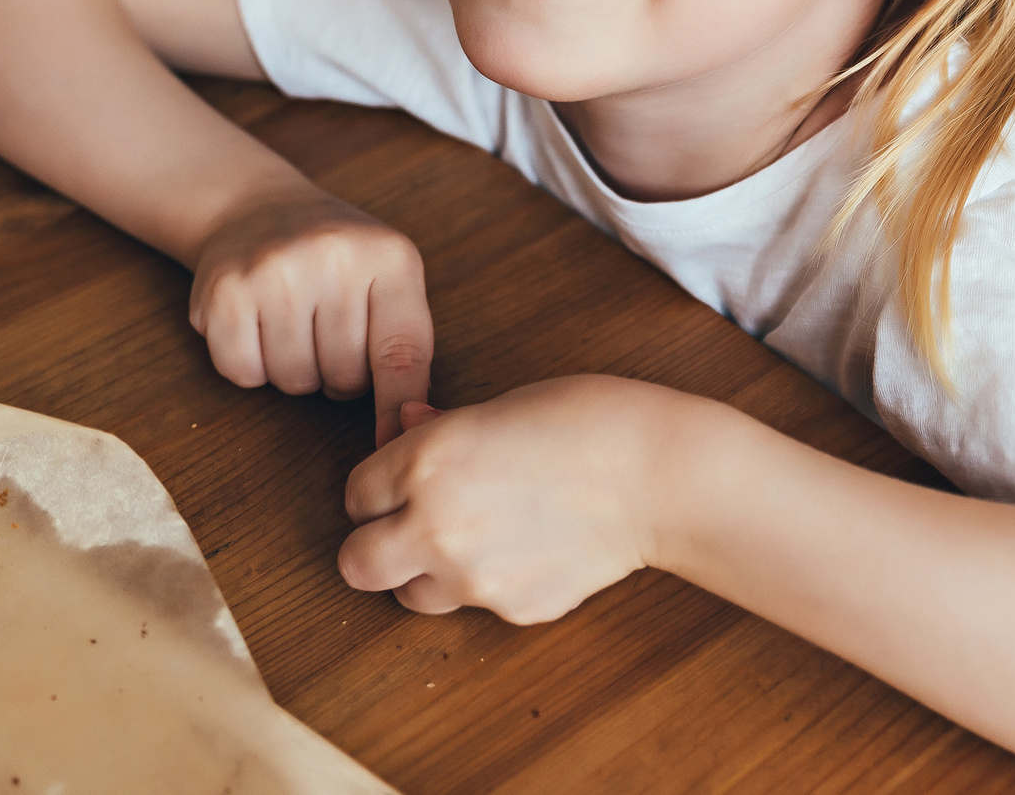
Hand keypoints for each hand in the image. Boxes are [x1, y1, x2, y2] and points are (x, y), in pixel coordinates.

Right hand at [187, 188, 432, 447]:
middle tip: (324, 330)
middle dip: (338, 374)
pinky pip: (243, 373)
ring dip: (294, 370)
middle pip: (345, 378)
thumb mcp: (388, 279)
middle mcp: (333, 257)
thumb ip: (405, 348)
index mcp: (389, 258)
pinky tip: (254, 325)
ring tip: (291, 322)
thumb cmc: (334, 260)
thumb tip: (407, 428)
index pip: (402, 355)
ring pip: (295, 382)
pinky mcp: (225, 291)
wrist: (255, 206)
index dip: (397, 408)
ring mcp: (275, 271)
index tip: (393, 441)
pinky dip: (248, 365)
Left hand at [337, 376, 689, 622]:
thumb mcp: (501, 405)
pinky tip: (527, 547)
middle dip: (374, 544)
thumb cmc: (586, 420)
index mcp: (425, 462)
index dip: (378, 488)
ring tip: (472, 539)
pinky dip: (487, 584)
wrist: (658, 475)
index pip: (355, 494)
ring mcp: (473, 578)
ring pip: (409, 595)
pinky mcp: (511, 610)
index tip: (400, 482)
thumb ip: (438, 429)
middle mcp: (435, 526)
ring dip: (425, 572)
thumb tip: (404, 426)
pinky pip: (475, 606)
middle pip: (357, 564)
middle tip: (406, 526)